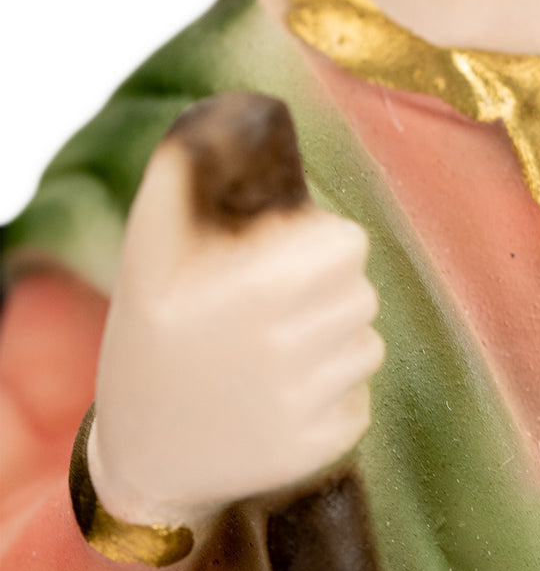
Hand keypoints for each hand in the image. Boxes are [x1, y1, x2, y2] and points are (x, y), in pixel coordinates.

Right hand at [90, 97, 383, 532]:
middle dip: (329, 293)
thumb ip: (179, 180)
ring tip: (278, 353)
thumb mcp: (147, 256)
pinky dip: (333, 397)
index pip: (348, 245)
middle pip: (362, 294)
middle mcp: (286, 349)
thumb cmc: (149, 339)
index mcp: (256, 290)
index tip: (292, 259)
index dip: (324, 245)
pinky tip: (283, 400)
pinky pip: (360, 399)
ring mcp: (305, 406)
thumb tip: (217, 112)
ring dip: (335, 344)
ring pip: (368, 346)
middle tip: (281, 307)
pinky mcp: (321, 449)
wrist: (141, 459)